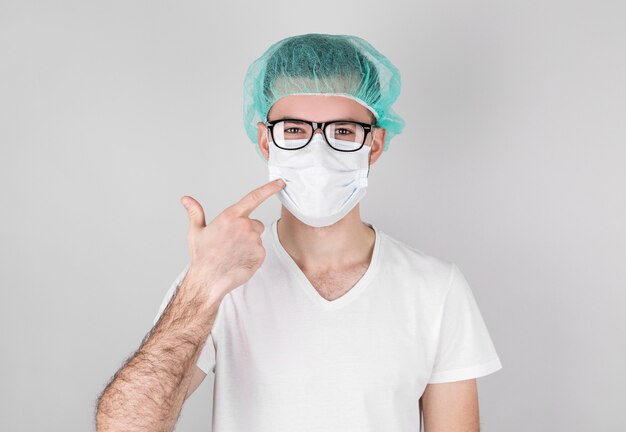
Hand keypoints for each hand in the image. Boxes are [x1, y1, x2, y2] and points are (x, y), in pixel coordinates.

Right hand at [179, 178, 285, 301]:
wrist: (209, 280)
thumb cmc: (202, 257)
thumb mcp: (196, 232)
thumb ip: (195, 213)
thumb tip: (186, 199)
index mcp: (230, 216)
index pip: (254, 197)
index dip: (269, 188)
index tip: (280, 183)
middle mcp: (245, 226)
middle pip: (255, 223)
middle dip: (247, 230)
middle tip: (231, 243)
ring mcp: (254, 240)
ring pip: (257, 238)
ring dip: (249, 243)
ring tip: (233, 253)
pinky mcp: (260, 254)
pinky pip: (260, 251)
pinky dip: (252, 255)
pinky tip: (239, 260)